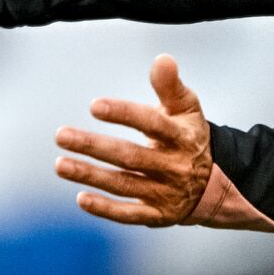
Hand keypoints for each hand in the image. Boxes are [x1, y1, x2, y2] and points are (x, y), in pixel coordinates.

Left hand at [55, 54, 212, 225]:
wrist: (213, 181)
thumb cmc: (189, 135)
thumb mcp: (187, 107)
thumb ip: (170, 85)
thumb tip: (162, 59)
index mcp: (181, 136)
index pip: (152, 124)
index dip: (124, 114)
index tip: (94, 106)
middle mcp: (174, 166)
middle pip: (130, 157)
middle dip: (94, 146)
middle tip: (61, 135)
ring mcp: (165, 192)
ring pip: (124, 184)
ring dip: (90, 175)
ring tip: (60, 164)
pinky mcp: (157, 214)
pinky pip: (129, 214)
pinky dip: (105, 208)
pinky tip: (80, 197)